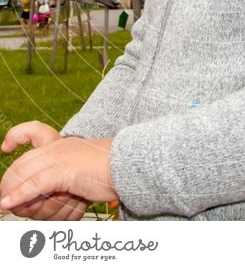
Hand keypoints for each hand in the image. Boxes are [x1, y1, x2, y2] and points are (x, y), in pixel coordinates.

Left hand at [1, 123, 116, 218]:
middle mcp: (59, 147)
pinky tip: (8, 204)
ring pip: (24, 175)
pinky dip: (19, 195)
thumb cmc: (111, 172)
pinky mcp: (64, 170)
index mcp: (63, 144)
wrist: (129, 165)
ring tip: (6, 207)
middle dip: (8, 183)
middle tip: (3, 201)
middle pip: (22, 164)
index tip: (6, 148)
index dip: (16, 144)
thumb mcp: (83, 173)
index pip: (32, 140)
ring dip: (12, 194)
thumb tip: (48, 197)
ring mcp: (61, 157)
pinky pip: (35, 184)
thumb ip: (64, 180)